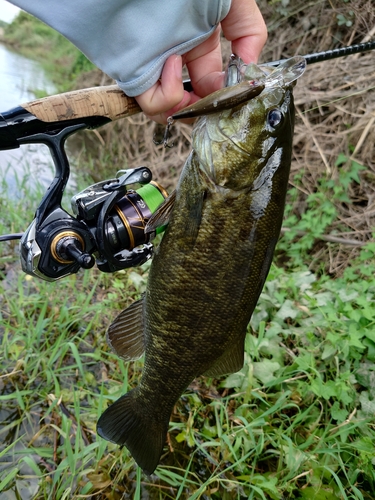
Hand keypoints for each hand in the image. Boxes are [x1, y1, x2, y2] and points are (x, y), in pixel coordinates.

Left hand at [135, 0, 266, 123]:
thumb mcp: (234, 0)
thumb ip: (249, 31)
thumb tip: (250, 69)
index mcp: (199, 42)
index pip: (211, 84)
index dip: (223, 96)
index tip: (235, 95)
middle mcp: (177, 56)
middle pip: (189, 102)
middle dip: (204, 110)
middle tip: (214, 104)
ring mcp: (155, 64)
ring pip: (168, 109)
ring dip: (187, 107)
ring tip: (192, 88)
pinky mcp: (134, 69)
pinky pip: (149, 101)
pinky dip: (167, 96)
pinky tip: (174, 65)